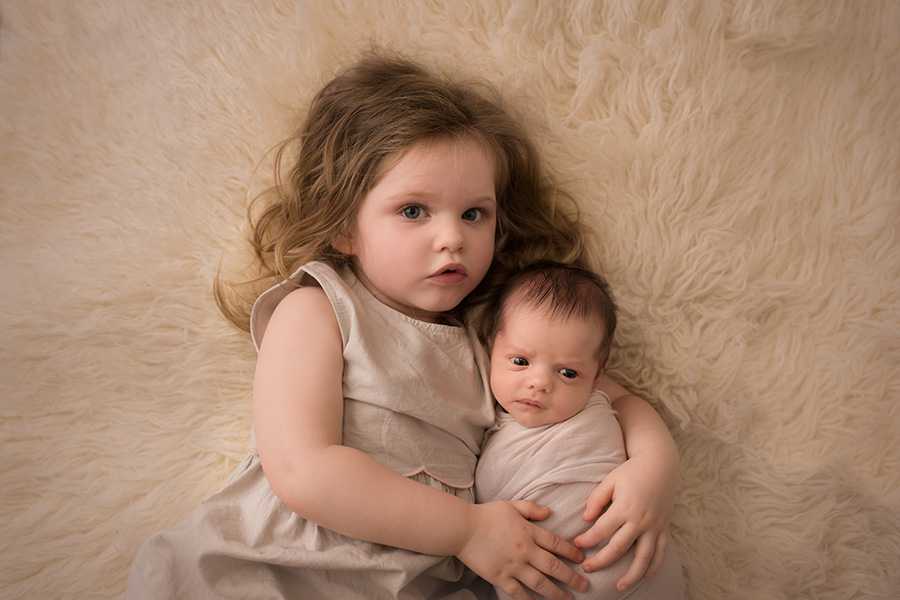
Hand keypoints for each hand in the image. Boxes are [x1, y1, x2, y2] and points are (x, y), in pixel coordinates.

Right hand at [457, 501, 588, 599]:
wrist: (462, 528)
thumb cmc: (486, 515)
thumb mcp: (511, 505)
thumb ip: (531, 508)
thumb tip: (549, 512)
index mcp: (528, 531)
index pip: (556, 543)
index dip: (570, 552)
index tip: (581, 559)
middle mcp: (525, 550)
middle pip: (554, 566)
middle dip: (571, 577)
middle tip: (584, 585)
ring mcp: (513, 566)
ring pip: (541, 583)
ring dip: (557, 593)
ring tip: (568, 599)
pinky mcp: (500, 577)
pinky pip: (519, 593)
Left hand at [573, 455, 675, 591]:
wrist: (660, 464)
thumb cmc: (631, 471)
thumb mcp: (610, 480)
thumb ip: (596, 499)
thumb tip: (585, 519)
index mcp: (624, 507)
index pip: (601, 531)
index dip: (587, 540)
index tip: (577, 545)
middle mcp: (640, 520)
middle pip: (618, 548)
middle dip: (600, 561)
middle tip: (587, 569)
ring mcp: (654, 526)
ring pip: (643, 557)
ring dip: (631, 575)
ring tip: (620, 587)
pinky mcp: (664, 528)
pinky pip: (660, 551)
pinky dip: (654, 566)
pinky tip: (646, 576)